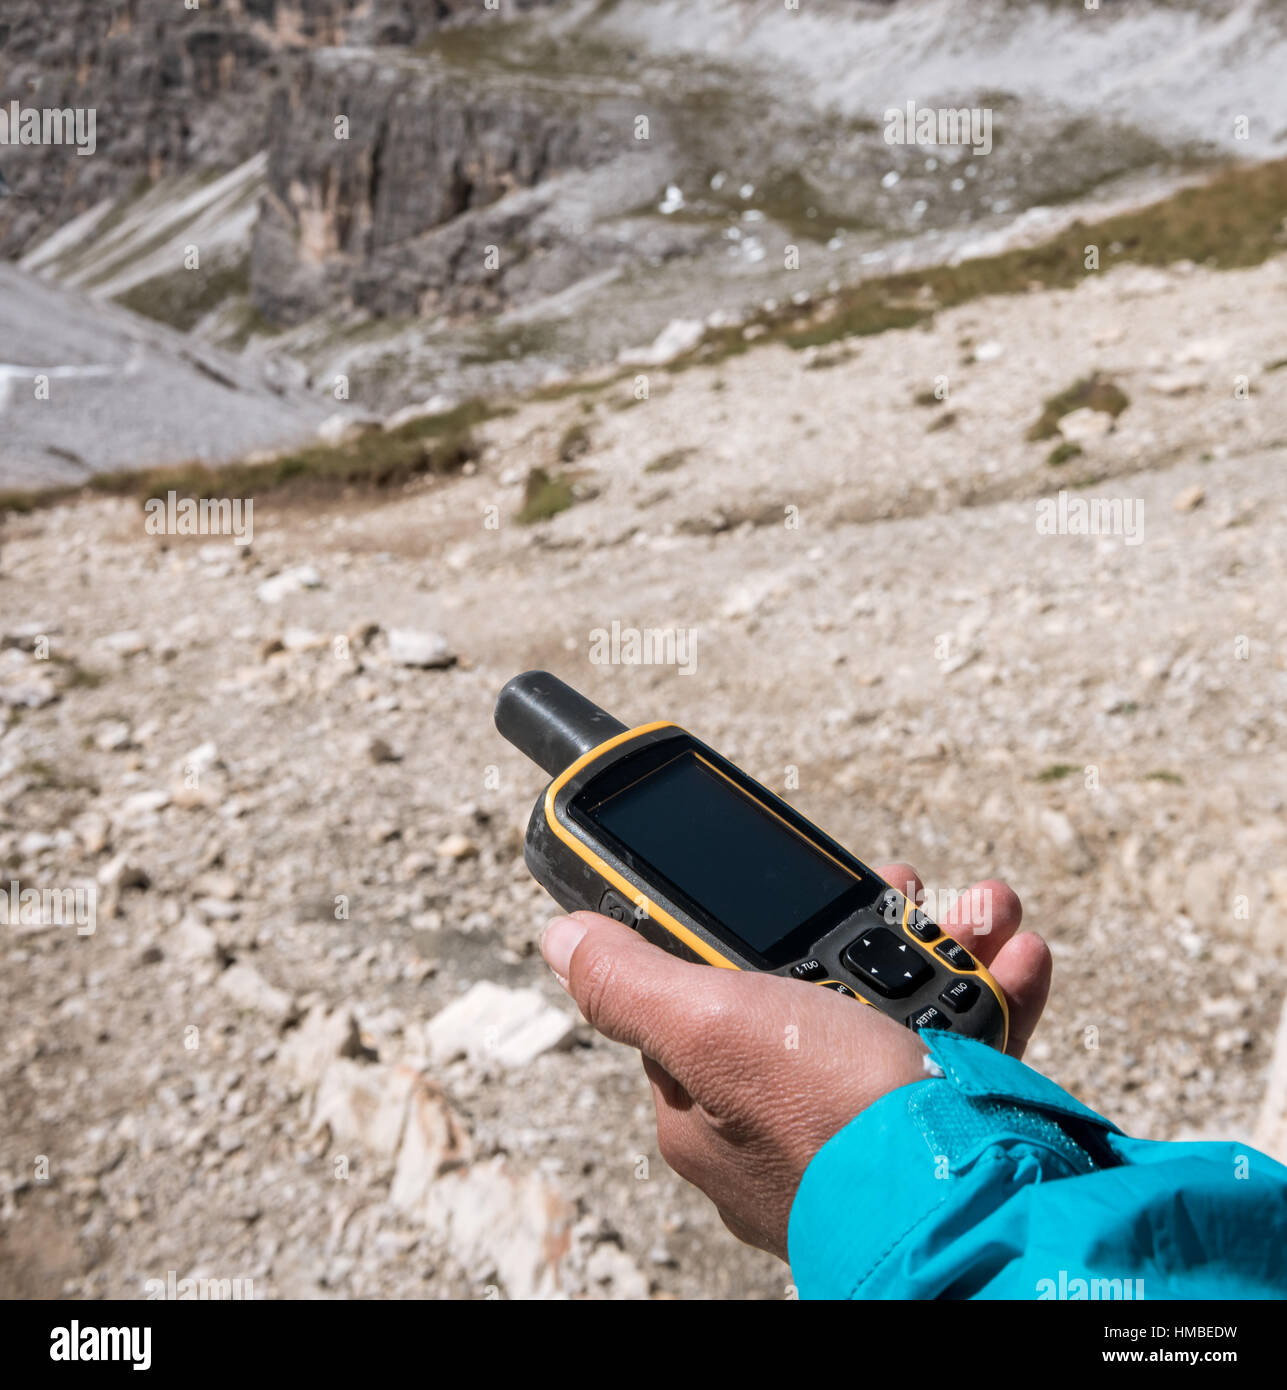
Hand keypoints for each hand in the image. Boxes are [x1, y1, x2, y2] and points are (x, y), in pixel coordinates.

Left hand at [539, 863, 1050, 1260]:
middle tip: (908, 887)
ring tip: (983, 911)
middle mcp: (779, 1121)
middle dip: (869, 927)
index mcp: (708, 1105)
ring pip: (896, 1008)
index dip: (752, 930)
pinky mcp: (935, 1127)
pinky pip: (961, 1043)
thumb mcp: (709, 1028)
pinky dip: (991, 993)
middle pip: (812, 993)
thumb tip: (560, 938)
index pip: (708, 998)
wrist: (970, 1196)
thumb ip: (630, 983)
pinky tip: (1017, 958)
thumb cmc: (828, 1114)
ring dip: (945, 945)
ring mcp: (861, 1125)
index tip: (798, 888)